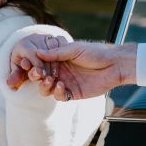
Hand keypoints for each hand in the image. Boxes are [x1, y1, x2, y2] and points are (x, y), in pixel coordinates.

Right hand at [10, 40, 138, 100]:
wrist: (114, 64)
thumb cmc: (96, 52)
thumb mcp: (74, 49)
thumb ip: (56, 53)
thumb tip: (37, 52)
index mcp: (59, 60)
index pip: (42, 64)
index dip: (35, 66)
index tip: (31, 66)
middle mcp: (61, 72)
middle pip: (42, 78)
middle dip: (38, 78)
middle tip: (38, 76)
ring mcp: (66, 83)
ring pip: (48, 89)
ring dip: (45, 86)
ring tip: (50, 80)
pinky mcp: (74, 93)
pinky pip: (60, 96)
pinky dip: (57, 92)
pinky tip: (60, 86)